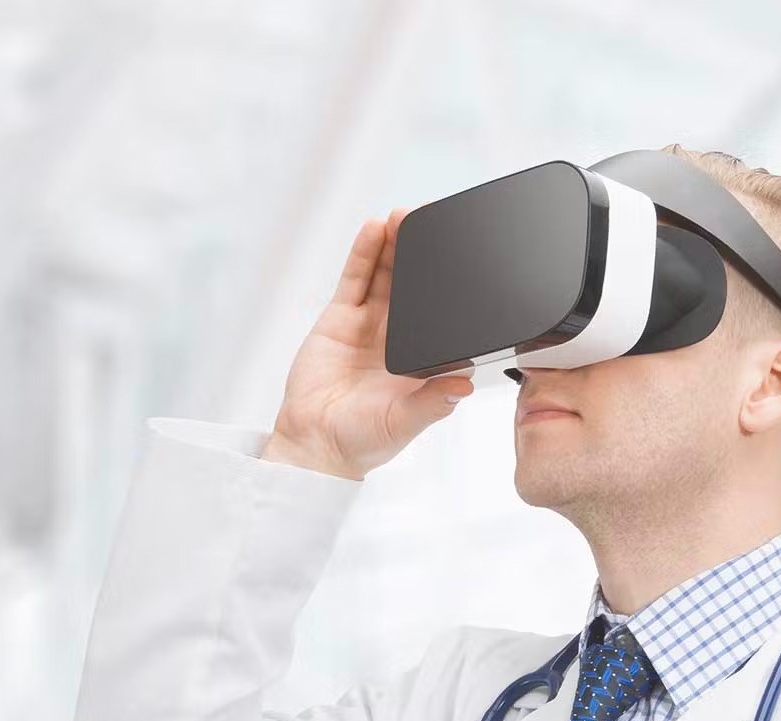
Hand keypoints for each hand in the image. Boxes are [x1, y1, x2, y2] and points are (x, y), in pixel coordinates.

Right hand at [264, 210, 475, 478]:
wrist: (315, 443)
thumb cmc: (363, 441)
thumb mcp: (403, 423)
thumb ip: (432, 403)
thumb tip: (464, 386)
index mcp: (423, 361)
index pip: (444, 317)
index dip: (452, 290)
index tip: (466, 261)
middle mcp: (399, 338)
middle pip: (417, 287)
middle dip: (424, 255)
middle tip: (433, 222)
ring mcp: (370, 325)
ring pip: (387, 275)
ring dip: (397, 246)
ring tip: (404, 217)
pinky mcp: (340, 318)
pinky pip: (355, 279)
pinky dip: (365, 254)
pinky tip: (374, 229)